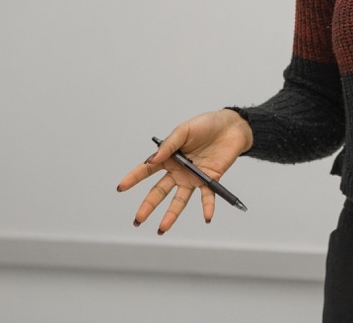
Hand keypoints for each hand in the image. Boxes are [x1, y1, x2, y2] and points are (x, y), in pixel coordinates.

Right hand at [116, 109, 252, 233]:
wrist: (231, 126)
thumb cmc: (206, 125)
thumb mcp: (184, 130)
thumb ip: (169, 144)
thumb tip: (153, 159)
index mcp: (168, 157)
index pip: (147, 169)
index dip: (133, 178)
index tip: (121, 187)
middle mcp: (178, 170)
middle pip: (160, 191)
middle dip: (148, 205)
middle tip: (138, 220)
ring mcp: (193, 177)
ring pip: (179, 199)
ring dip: (171, 214)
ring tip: (162, 228)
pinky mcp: (210, 180)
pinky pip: (208, 196)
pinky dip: (208, 207)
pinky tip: (207, 217)